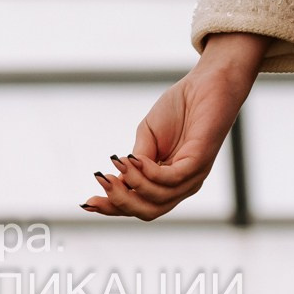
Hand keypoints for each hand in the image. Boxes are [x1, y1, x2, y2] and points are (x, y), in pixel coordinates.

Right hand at [83, 33, 267, 219]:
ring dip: (131, 185)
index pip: (139, 206)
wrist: (206, 82)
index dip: (112, 208)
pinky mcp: (200, 161)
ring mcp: (193, 176)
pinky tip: (133, 159)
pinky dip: (147, 173)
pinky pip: (170, 179)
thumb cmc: (180, 108)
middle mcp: (182, 185)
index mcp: (168, 182)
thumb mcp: (147, 137)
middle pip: (148, 211)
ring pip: (158, 199)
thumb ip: (136, 160)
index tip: (86, 204)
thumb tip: (117, 180)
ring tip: (113, 168)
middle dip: (119, 203)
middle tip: (100, 182)